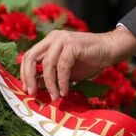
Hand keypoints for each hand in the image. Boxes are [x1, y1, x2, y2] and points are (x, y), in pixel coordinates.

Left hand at [20, 25, 135, 99]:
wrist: (111, 50)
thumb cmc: (88, 61)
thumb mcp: (64, 72)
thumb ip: (48, 76)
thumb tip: (34, 87)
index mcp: (48, 42)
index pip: (28, 56)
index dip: (24, 74)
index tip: (26, 90)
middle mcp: (53, 38)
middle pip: (31, 58)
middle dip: (29, 78)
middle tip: (32, 94)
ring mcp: (62, 40)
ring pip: (47, 65)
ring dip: (49, 84)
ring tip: (54, 97)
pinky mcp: (72, 45)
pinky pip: (62, 67)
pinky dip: (62, 82)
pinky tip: (64, 92)